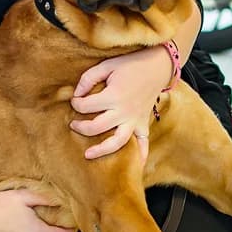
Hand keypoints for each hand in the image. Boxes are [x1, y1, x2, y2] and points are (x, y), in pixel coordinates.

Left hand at [69, 46, 172, 160]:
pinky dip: (140, 155)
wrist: (158, 66)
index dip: (76, 104)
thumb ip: (89, 78)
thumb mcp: (107, 65)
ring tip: (87, 155)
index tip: (75, 100)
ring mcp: (135, 119)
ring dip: (102, 150)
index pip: (86, 106)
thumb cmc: (130, 64)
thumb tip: (76, 94)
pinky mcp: (143, 123)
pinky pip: (143, 143)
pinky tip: (134, 167)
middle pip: (97, 127)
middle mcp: (124, 111)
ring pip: (118, 142)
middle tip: (73, 125)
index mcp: (114, 95)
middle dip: (81, 127)